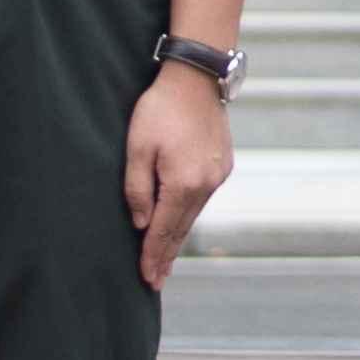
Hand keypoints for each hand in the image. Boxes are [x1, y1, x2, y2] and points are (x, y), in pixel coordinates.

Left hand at [125, 64, 234, 284]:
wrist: (197, 78)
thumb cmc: (160, 109)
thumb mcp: (137, 148)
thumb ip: (137, 189)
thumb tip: (141, 223)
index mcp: (183, 184)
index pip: (163, 230)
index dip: (152, 256)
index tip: (147, 279)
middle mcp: (205, 185)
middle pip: (181, 229)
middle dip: (166, 256)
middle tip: (156, 281)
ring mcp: (217, 175)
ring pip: (193, 215)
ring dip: (178, 237)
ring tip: (165, 259)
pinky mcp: (222, 165)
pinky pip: (201, 198)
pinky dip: (188, 215)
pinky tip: (181, 223)